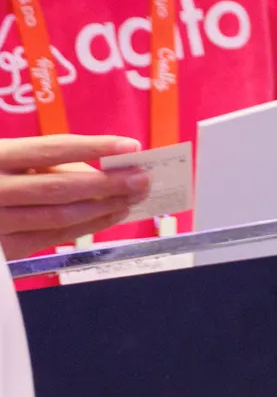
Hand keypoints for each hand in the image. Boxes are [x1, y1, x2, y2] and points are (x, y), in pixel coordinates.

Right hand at [0, 133, 146, 257]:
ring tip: (132, 198)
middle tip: (141, 179)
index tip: (130, 146)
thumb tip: (97, 171)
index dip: (94, 147)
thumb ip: (44, 163)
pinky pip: (51, 237)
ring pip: (59, 217)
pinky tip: (110, 216)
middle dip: (107, 184)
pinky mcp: (3, 250)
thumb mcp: (5, 156)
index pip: (52, 149)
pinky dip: (86, 227)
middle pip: (60, 187)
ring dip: (102, 208)